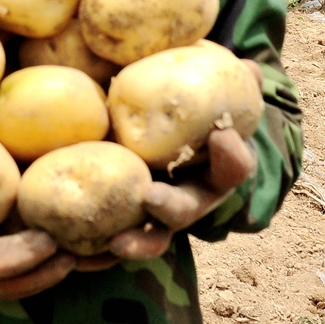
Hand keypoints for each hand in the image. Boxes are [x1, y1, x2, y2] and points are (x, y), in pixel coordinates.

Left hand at [108, 61, 261, 261]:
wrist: (150, 137)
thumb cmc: (182, 114)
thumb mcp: (202, 95)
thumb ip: (224, 80)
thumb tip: (249, 67)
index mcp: (212, 170)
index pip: (233, 169)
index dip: (233, 156)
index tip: (221, 132)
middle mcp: (187, 199)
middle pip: (185, 211)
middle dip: (171, 208)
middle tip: (152, 196)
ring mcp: (156, 217)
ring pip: (153, 238)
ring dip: (138, 243)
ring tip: (117, 242)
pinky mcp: (123, 222)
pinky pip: (112, 245)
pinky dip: (97, 253)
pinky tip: (75, 257)